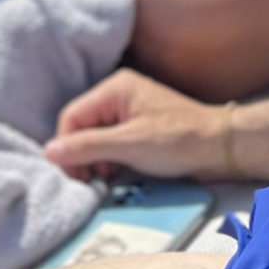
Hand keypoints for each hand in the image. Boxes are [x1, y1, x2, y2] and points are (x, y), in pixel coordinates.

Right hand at [46, 67, 227, 181]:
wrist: (219, 146)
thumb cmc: (176, 141)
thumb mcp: (128, 145)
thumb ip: (87, 146)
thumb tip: (49, 151)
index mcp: (114, 89)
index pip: (71, 117)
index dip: (68, 147)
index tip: (77, 176)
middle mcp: (118, 93)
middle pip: (81, 126)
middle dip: (82, 154)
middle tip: (94, 179)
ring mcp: (129, 109)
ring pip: (94, 136)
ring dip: (95, 159)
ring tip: (109, 176)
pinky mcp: (137, 126)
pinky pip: (110, 141)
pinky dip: (109, 158)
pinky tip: (118, 172)